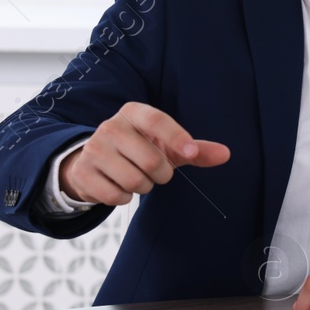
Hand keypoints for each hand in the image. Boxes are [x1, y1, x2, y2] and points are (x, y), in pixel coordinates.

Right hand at [59, 101, 230, 205]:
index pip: (156, 121)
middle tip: (154, 170)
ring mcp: (93, 149)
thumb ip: (195, 150)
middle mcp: (111, 127)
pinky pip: (116, 196)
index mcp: (133, 113)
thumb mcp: (166, 146)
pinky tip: (117, 185)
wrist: (93, 160)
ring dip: (143, 187)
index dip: (176, 137)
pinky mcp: (83, 173)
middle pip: (151, 161)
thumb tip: (226, 154)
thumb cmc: (138, 149)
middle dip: (161, 174)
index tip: (190, 152)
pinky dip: (123, 197)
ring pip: (135, 181)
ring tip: (135, 175)